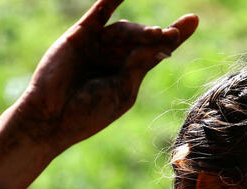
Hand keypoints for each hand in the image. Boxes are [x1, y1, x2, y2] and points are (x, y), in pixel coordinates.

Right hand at [14, 0, 197, 148]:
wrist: (52, 118)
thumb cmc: (88, 114)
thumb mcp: (122, 92)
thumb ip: (139, 65)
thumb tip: (158, 40)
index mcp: (129, 75)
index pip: (156, 51)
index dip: (175, 36)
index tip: (194, 19)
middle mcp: (115, 58)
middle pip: (143, 38)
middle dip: (155, 36)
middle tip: (165, 36)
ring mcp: (98, 45)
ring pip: (125, 29)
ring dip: (139, 31)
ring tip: (151, 35)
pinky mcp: (80, 35)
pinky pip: (98, 13)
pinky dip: (110, 0)